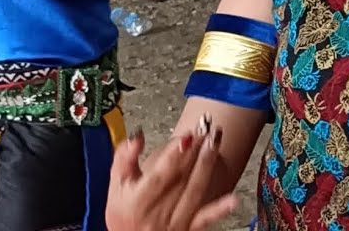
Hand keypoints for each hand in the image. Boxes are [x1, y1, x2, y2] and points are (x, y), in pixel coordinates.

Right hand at [105, 130, 236, 230]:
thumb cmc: (122, 212)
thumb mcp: (115, 184)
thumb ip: (124, 158)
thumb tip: (137, 136)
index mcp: (138, 200)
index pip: (158, 175)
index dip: (173, 155)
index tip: (186, 136)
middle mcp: (157, 213)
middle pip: (179, 179)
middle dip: (194, 151)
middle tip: (206, 128)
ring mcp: (174, 222)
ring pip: (193, 191)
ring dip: (206, 165)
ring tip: (215, 141)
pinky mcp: (187, 229)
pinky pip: (204, 219)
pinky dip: (218, 210)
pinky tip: (232, 199)